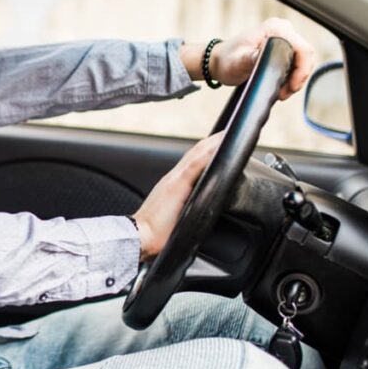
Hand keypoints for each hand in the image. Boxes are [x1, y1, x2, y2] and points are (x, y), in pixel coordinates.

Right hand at [132, 133, 222, 261]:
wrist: (138, 236)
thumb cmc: (153, 233)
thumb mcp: (172, 218)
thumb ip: (182, 210)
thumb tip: (194, 214)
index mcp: (173, 184)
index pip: (192, 162)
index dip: (206, 151)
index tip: (219, 143)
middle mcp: (173, 178)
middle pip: (196, 153)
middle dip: (212, 142)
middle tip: (229, 132)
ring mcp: (175, 180)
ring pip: (197, 155)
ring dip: (212, 143)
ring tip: (227, 134)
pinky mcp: (177, 185)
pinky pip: (195, 165)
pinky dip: (207, 154)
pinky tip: (218, 147)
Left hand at [181, 18, 315, 99]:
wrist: (219, 61)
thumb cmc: (226, 60)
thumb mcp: (237, 62)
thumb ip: (250, 59)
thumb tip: (262, 57)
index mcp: (275, 28)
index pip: (303, 49)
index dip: (302, 71)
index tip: (290, 87)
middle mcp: (283, 29)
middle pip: (306, 55)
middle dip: (299, 77)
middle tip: (283, 93)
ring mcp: (284, 36)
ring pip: (303, 61)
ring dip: (295, 79)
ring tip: (280, 92)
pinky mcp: (284, 46)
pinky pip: (297, 62)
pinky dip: (292, 76)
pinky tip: (281, 86)